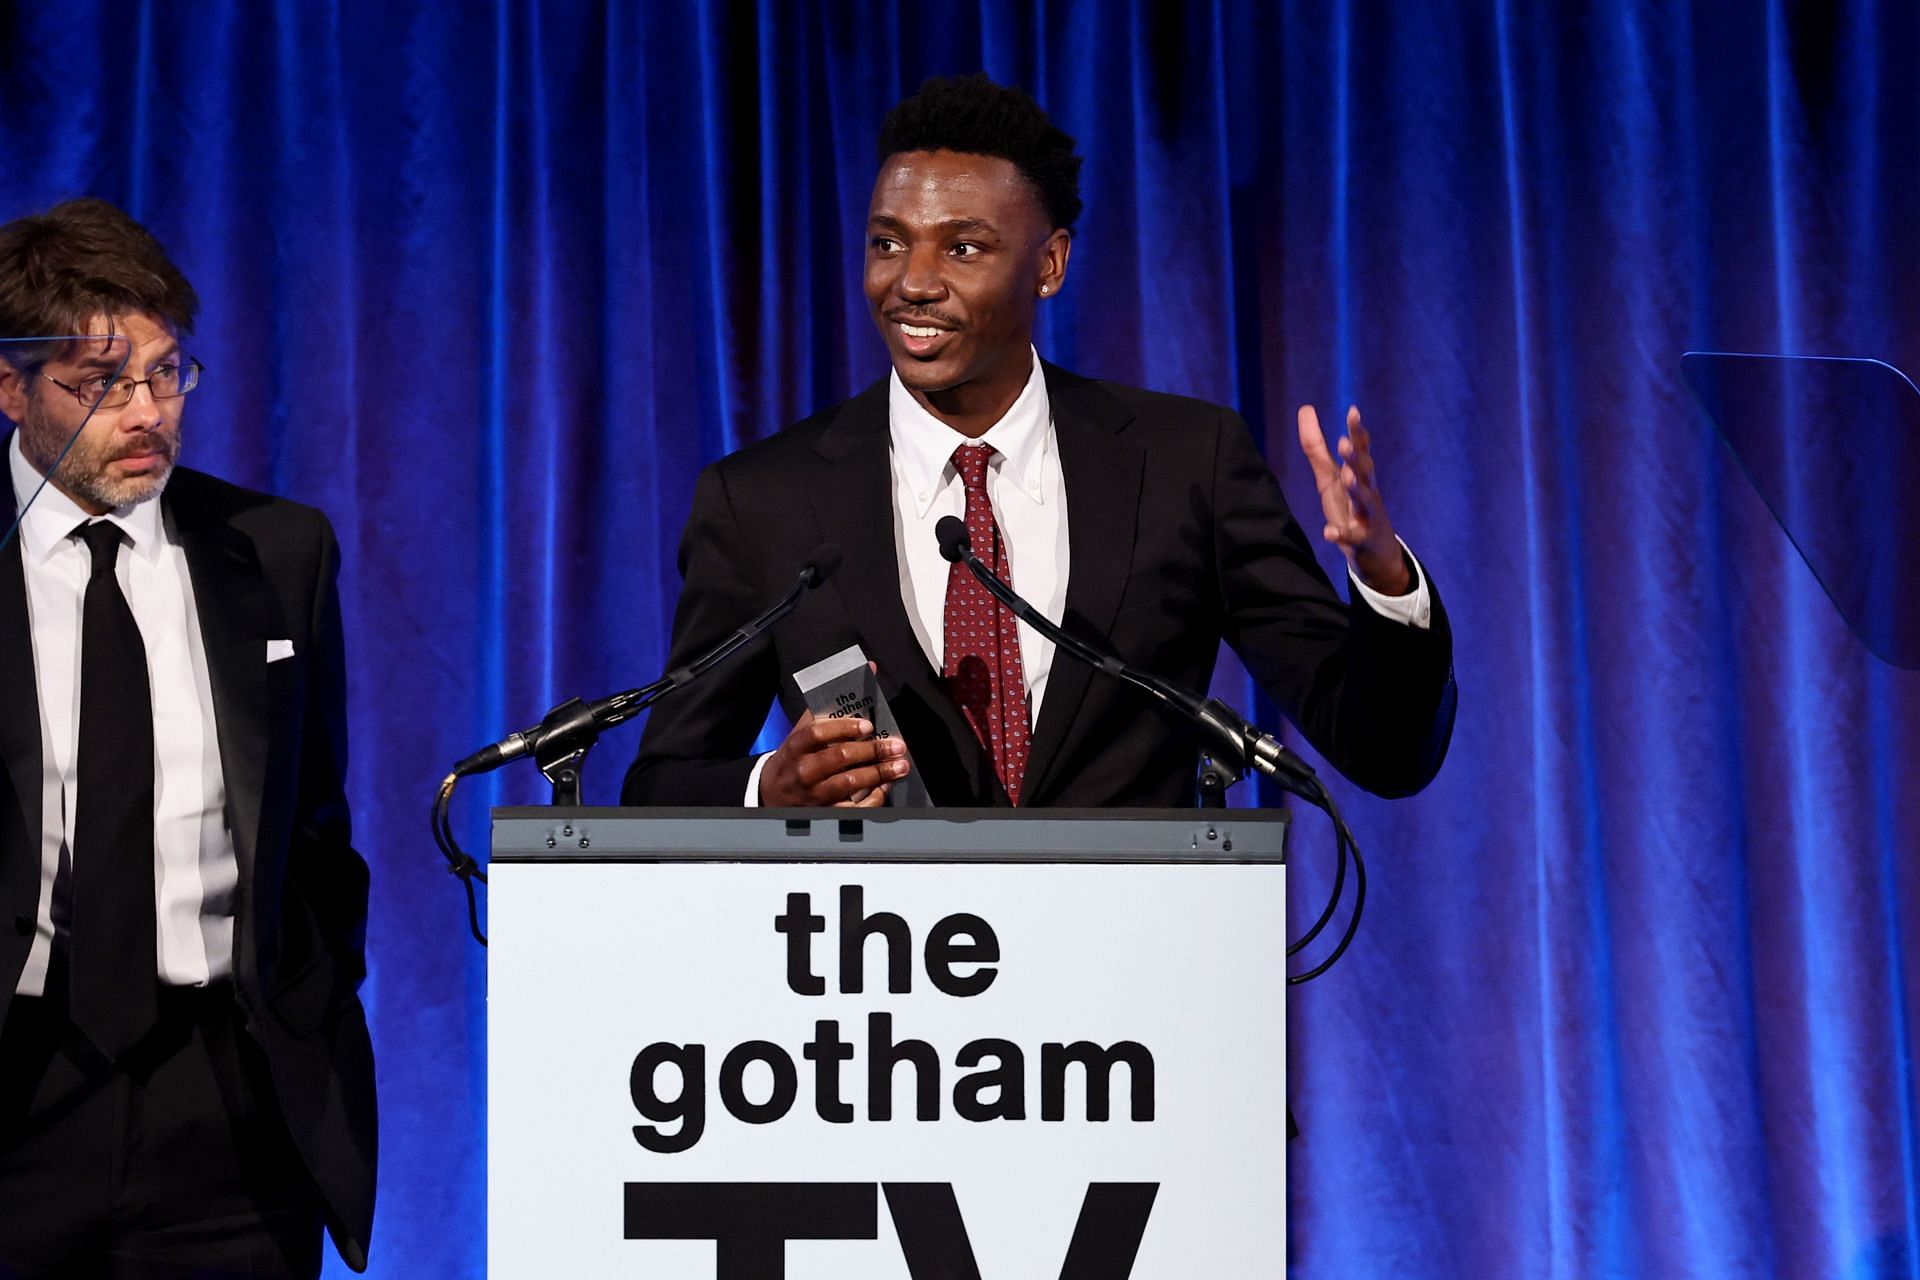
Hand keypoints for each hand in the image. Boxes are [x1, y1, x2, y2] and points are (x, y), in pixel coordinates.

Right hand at [758, 710, 910, 807]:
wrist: (771, 794)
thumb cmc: (793, 758)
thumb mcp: (800, 733)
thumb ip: (828, 709)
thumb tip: (865, 672)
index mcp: (796, 746)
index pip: (817, 733)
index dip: (843, 728)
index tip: (867, 725)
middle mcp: (804, 770)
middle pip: (839, 758)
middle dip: (873, 750)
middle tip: (897, 746)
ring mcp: (814, 793)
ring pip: (849, 783)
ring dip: (879, 774)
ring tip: (900, 766)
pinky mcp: (824, 812)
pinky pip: (852, 808)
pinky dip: (871, 798)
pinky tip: (884, 788)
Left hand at [1296, 404, 1410, 594]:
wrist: (1377, 553)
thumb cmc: (1350, 507)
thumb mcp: (1330, 477)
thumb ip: (1316, 447)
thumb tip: (1305, 408)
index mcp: (1360, 475)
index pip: (1361, 450)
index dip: (1357, 432)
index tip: (1353, 411)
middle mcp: (1367, 492)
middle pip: (1364, 471)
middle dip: (1355, 458)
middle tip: (1344, 443)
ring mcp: (1366, 516)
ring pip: (1363, 501)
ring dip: (1355, 489)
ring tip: (1346, 477)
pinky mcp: (1361, 540)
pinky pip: (1352, 537)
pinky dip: (1342, 534)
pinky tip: (1330, 532)